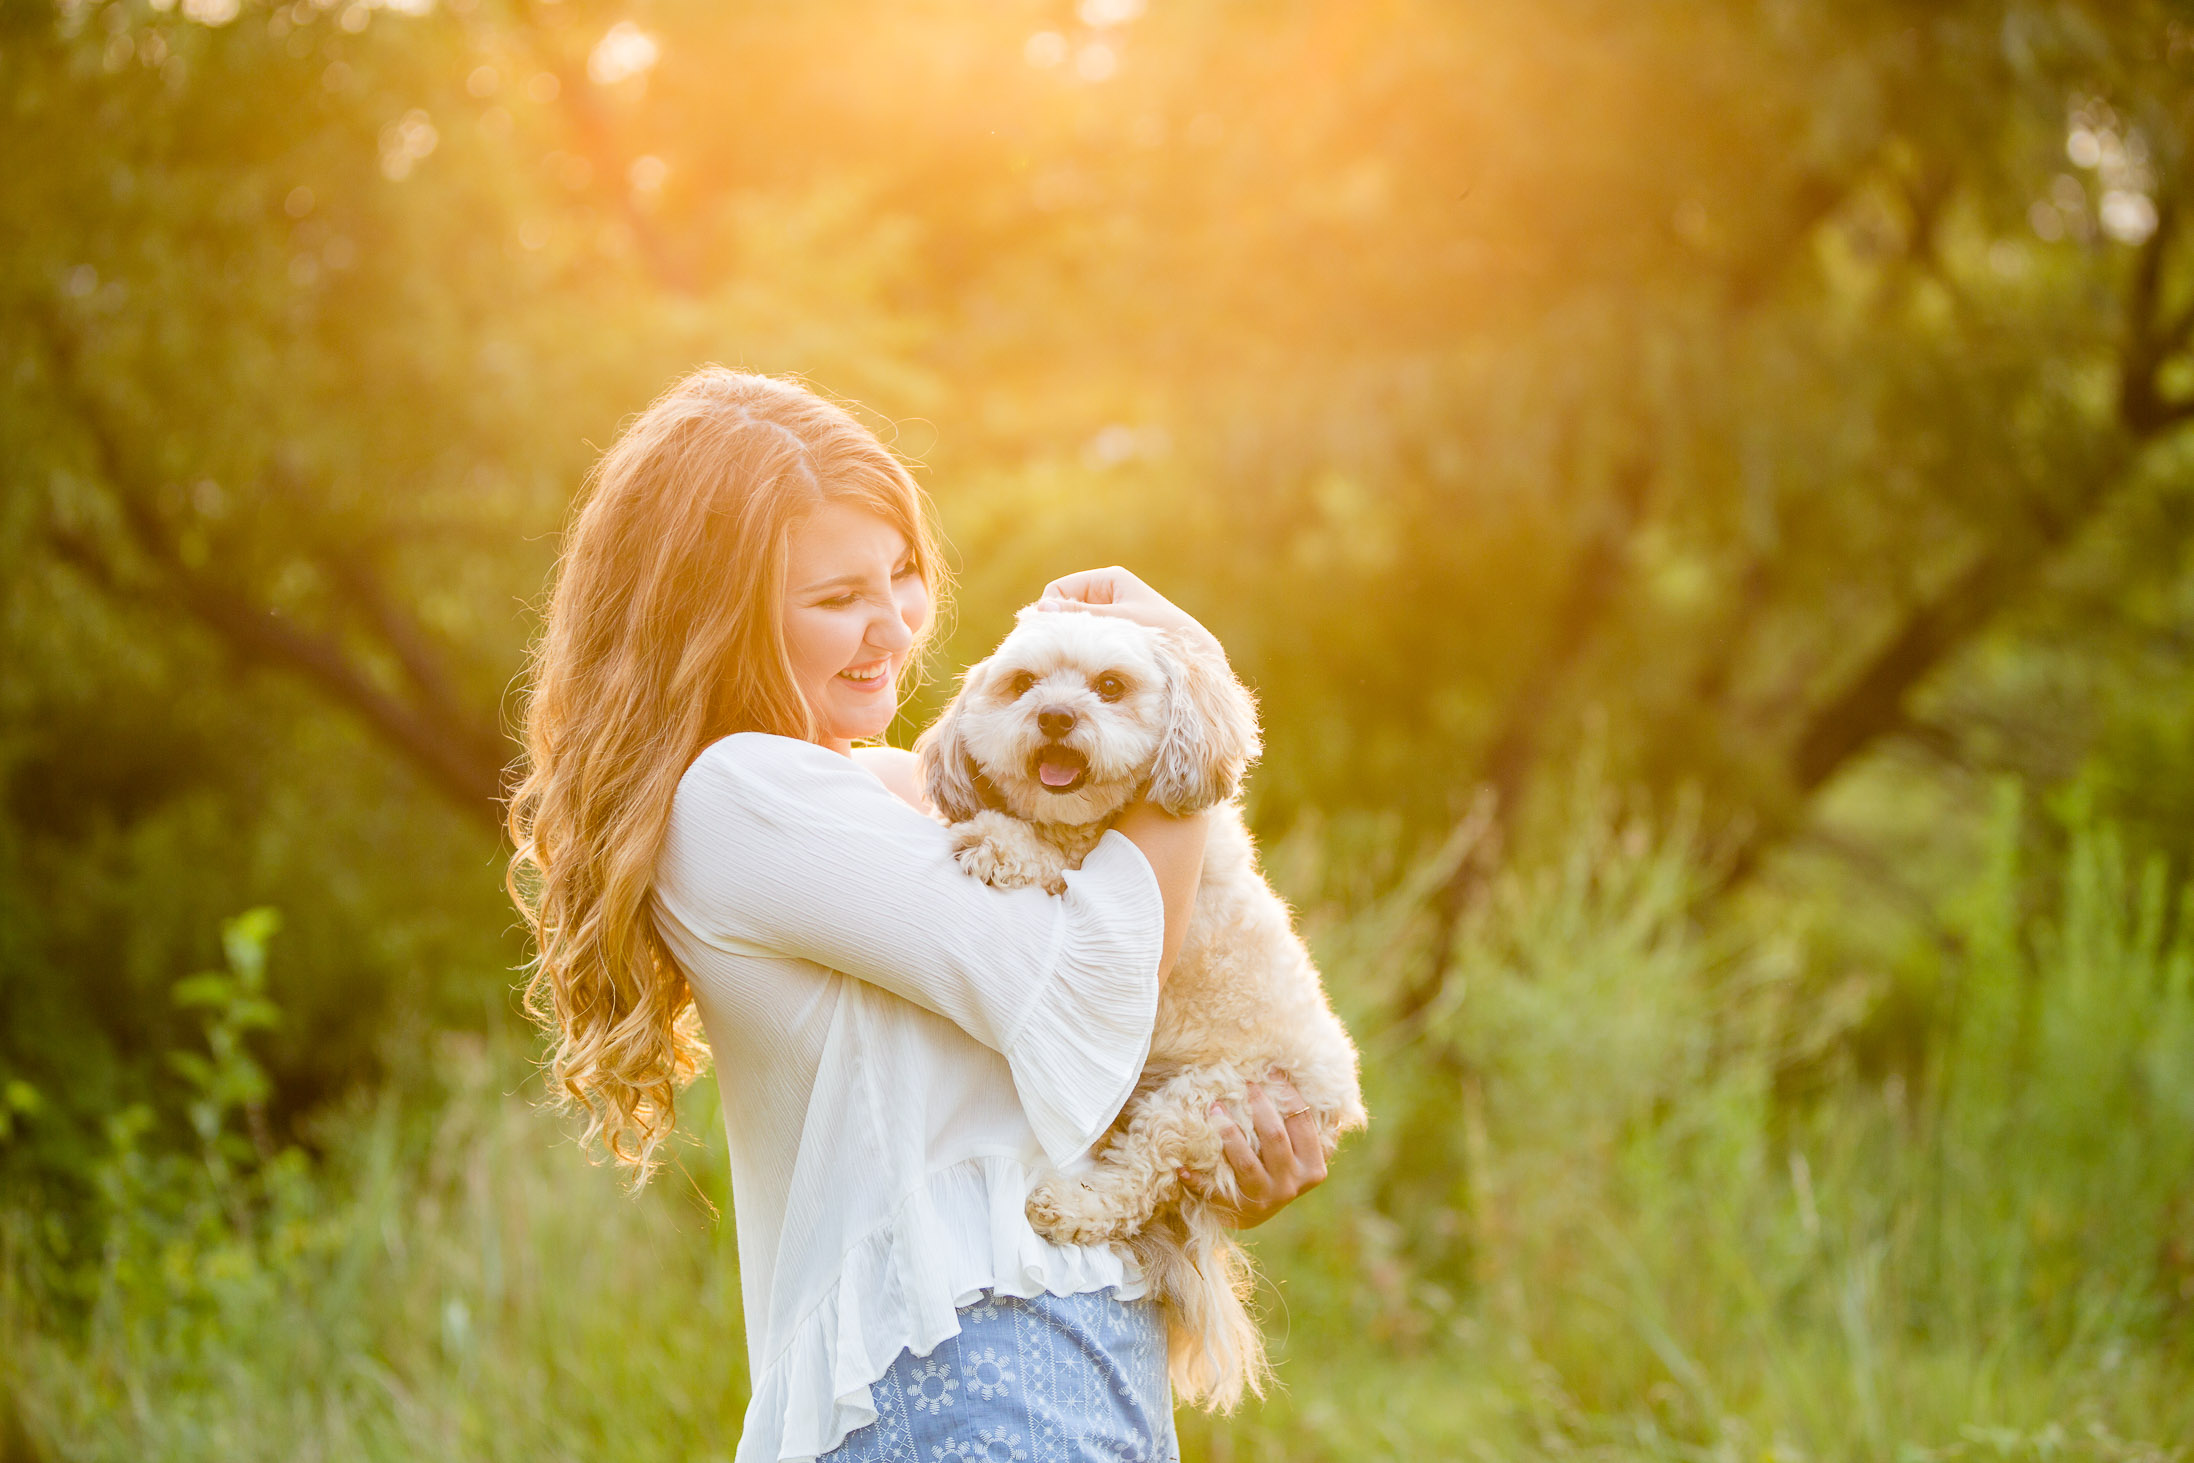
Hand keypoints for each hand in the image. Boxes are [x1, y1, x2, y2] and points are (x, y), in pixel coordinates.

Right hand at [1034, 566, 1223, 660]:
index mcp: (1108, 580)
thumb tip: (1043, 608)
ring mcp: (1109, 611)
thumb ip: (1082, 616)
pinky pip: (1086, 636)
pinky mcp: (1113, 631)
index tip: (1046, 637)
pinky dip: (1082, 648)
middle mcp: (1107, 592)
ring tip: (1070, 659)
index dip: (1049, 612)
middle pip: (1064, 607)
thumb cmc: (1162, 635)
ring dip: (1071, 640)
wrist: (1194, 659)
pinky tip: (1083, 664)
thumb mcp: (1118, 624)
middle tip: (1053, 652)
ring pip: (1074, 624)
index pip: (1059, 590)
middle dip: (1058, 627)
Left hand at [1180, 1077, 1328, 1228]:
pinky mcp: (1238, 1209)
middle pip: (1275, 1137)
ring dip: (1228, 1132)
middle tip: (1244, 1083)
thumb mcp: (1294, 1155)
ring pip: (1245, 1161)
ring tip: (1214, 1107)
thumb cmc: (1273, 1171)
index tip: (1272, 1071)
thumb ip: (1295, 1128)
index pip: (1302, 1123)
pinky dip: (1196, 1178)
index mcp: (1312, 1167)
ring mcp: (1265, 1198)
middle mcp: (1292, 1183)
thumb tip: (1288, 1075)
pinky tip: (1182, 1164)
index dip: (1289, 1094)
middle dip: (1259, 1106)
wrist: (1252, 1214)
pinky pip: (1214, 1191)